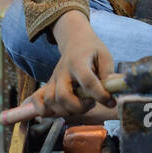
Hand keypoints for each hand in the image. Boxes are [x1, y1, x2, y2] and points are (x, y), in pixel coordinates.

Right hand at [0, 11, 115, 125]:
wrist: (75, 41)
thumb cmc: (92, 50)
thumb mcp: (105, 55)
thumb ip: (108, 73)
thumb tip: (113, 91)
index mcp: (78, 62)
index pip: (87, 81)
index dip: (100, 95)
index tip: (111, 101)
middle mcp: (62, 72)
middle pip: (63, 96)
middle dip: (79, 107)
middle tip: (92, 103)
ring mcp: (53, 79)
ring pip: (51, 101)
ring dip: (67, 110)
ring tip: (81, 105)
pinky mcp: (48, 86)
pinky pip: (38, 102)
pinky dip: (46, 111)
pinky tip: (61, 111)